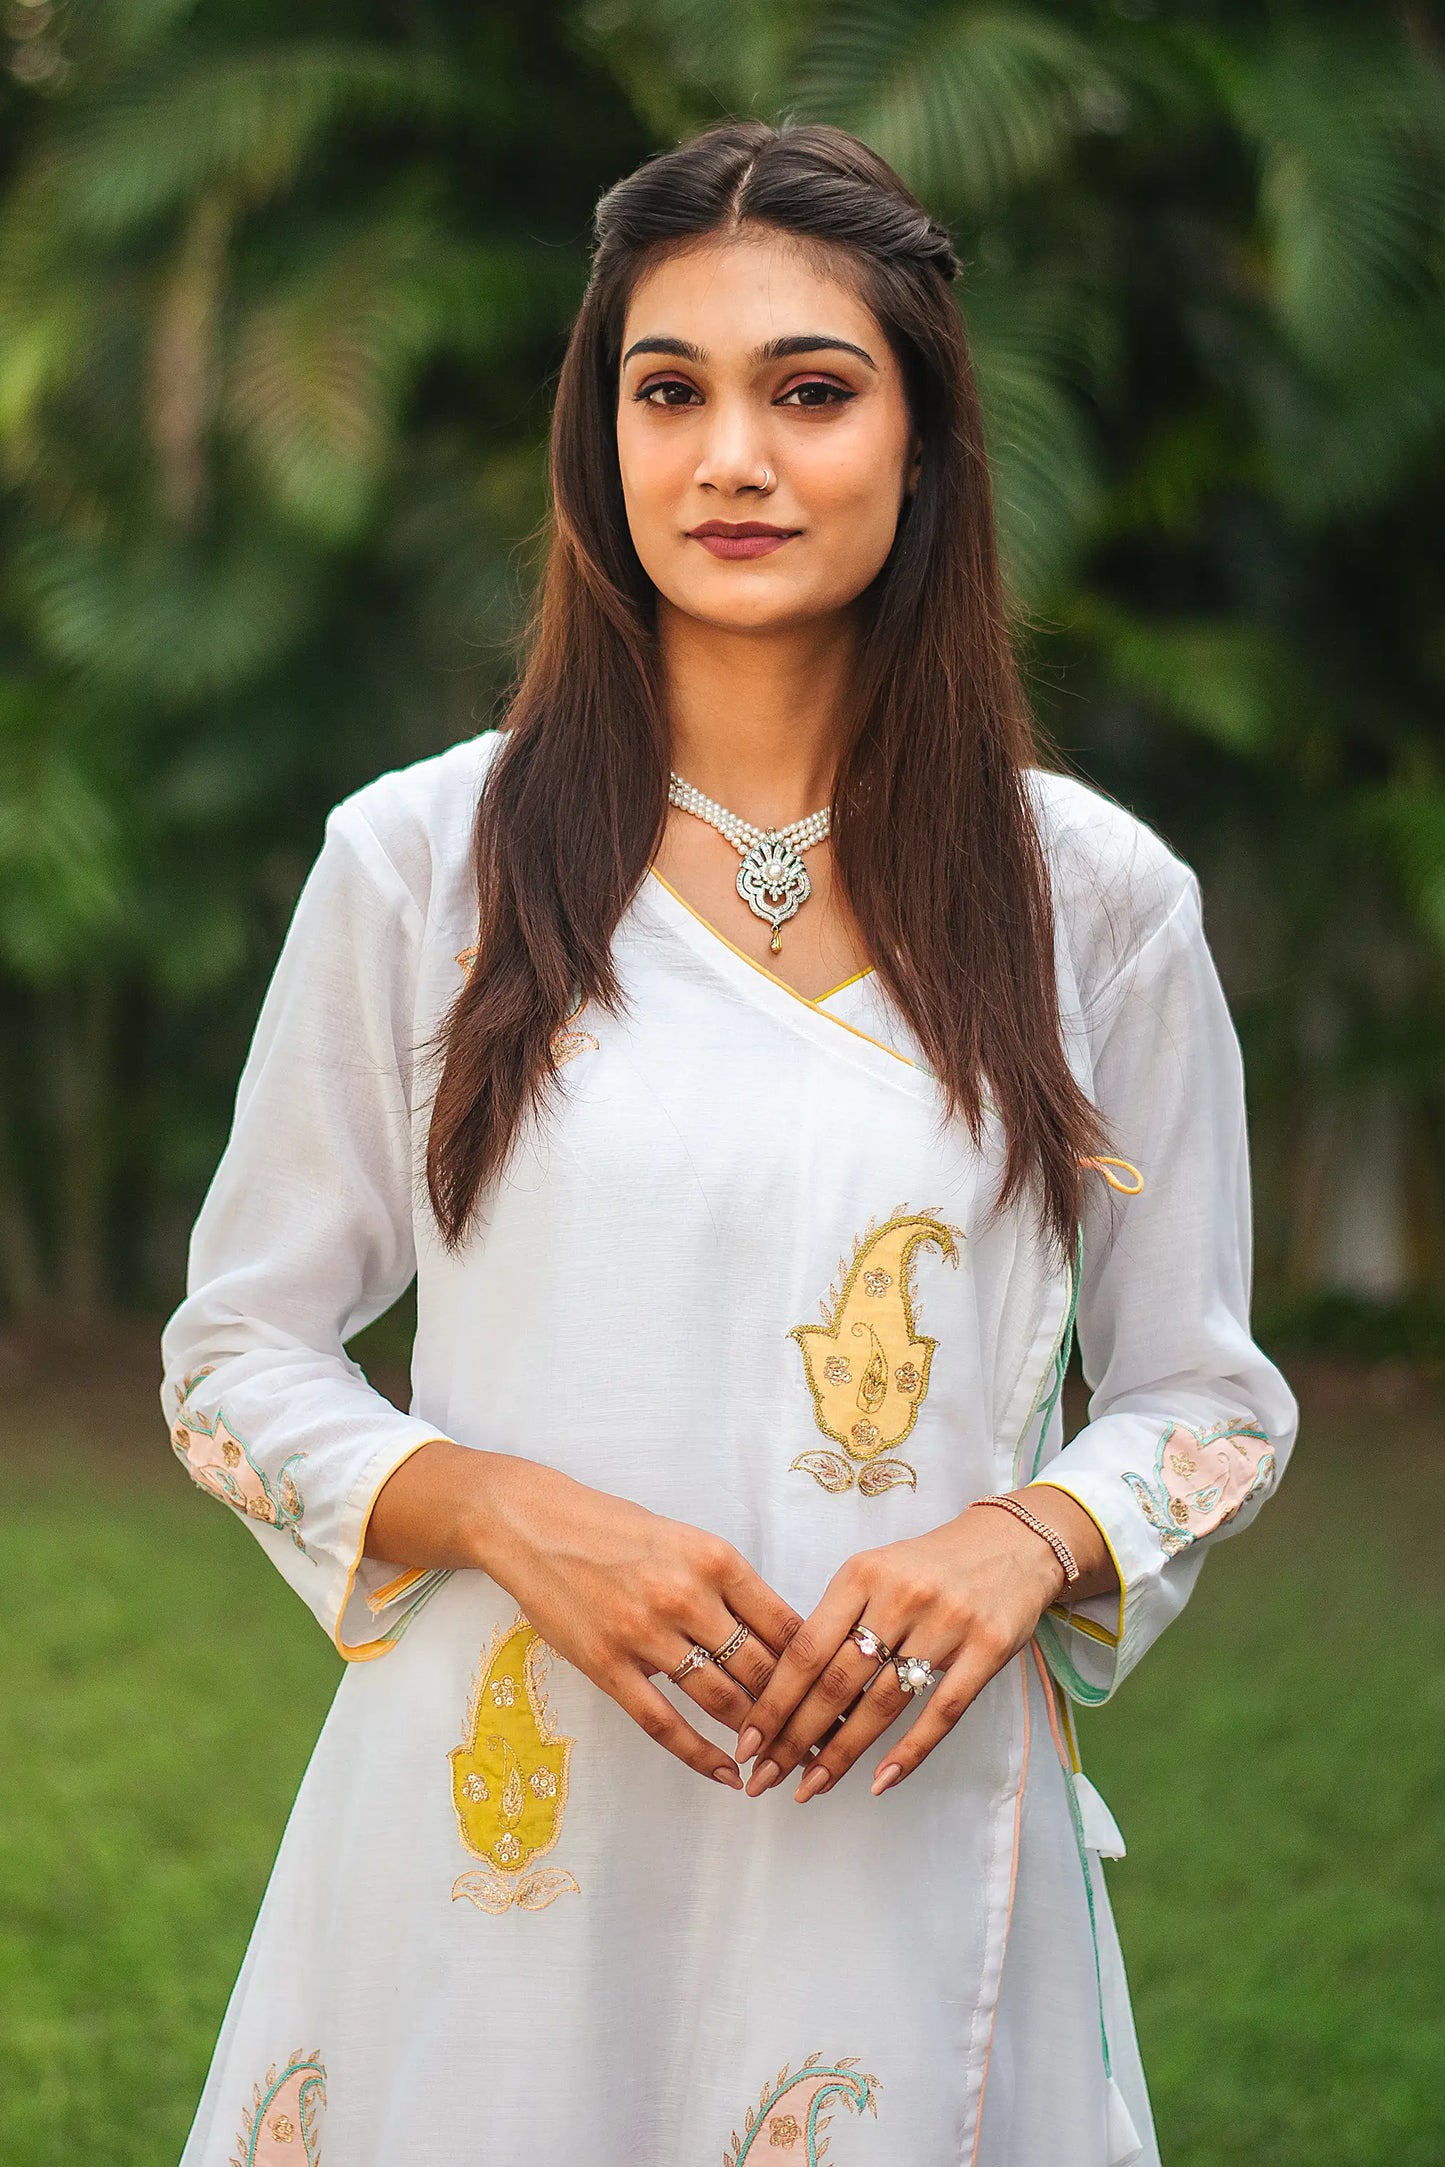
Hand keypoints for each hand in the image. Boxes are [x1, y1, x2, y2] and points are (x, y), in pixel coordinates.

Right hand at [472, 1453, 801, 1789]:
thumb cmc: (617, 1530)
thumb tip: (784, 1638)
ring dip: (755, 1735)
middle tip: (822, 1740)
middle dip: (797, 1711)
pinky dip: (700, 1756)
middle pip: (760, 1668)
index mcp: (715, 1559)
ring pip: (720, 1699)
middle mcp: (686, 1596)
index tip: (837, 1695)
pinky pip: (663, 1723)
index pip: (785, 1624)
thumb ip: (731, 1586)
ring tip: (782, 1761)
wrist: (537, 1526)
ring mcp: (645, 1634)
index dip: (818, 1666)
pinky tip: (727, 1774)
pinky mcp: (608, 1666)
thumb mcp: (687, 1540)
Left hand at [735, 1495, 1089, 1802]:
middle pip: (838, 1681)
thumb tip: (787, 1685)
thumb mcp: (875, 1570)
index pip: (806, 1648)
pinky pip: (942, 1711)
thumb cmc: (930, 1564)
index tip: (747, 1741)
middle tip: (765, 1777)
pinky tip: (880, 1781)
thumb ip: (838, 1617)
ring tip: (811, 1786)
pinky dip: (909, 1751)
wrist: (1013, 1543)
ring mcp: (946, 1624)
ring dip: (842, 1753)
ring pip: (883, 1703)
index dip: (774, 1700)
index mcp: (862, 1574)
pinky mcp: (987, 1649)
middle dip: (795, 1737)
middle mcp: (900, 1597)